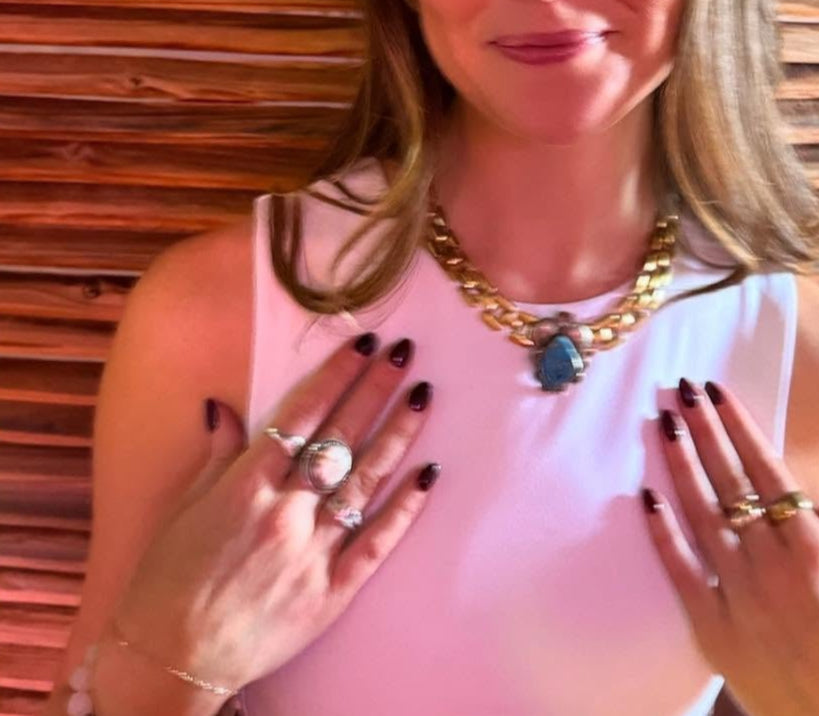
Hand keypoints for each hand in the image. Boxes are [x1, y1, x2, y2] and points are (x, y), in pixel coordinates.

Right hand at [101, 334, 439, 701]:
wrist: (170, 659)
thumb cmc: (165, 583)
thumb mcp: (183, 512)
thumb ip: (217, 458)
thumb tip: (224, 406)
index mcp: (245, 486)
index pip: (303, 416)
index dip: (337, 376)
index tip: (364, 345)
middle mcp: (285, 511)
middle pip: (341, 439)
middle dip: (375, 390)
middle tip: (406, 353)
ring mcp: (314, 550)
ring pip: (366, 481)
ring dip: (398, 434)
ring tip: (424, 396)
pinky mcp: (335, 589)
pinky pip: (378, 542)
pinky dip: (405, 507)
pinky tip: (430, 474)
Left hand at [640, 379, 818, 715]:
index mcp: (815, 549)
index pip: (770, 470)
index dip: (740, 427)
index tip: (719, 393)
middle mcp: (776, 564)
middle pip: (731, 482)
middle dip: (705, 431)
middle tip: (682, 390)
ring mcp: (741, 594)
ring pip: (703, 515)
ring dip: (681, 466)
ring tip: (663, 425)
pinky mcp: (714, 628)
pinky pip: (681, 570)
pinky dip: (662, 532)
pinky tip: (646, 497)